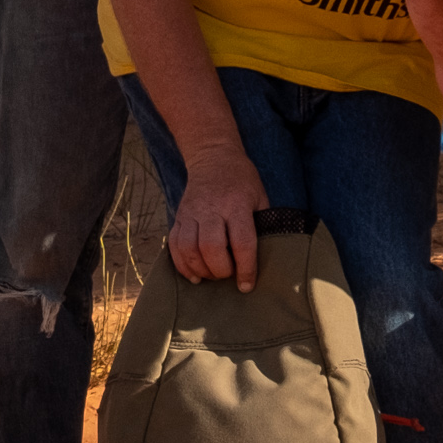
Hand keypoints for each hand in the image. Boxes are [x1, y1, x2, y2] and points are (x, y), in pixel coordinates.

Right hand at [167, 167, 263, 290]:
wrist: (213, 157)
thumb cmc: (242, 181)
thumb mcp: (260, 196)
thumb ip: (263, 224)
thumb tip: (268, 257)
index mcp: (237, 204)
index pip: (242, 242)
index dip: (245, 268)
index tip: (247, 285)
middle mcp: (211, 208)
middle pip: (210, 247)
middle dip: (220, 270)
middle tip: (228, 275)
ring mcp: (191, 212)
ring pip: (188, 248)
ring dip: (200, 269)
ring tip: (212, 276)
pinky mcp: (178, 217)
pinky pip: (174, 245)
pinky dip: (182, 265)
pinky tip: (194, 275)